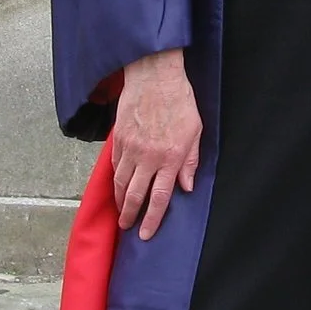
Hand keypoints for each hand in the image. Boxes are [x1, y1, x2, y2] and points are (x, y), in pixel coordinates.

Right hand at [112, 49, 201, 240]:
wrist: (154, 76)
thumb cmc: (180, 101)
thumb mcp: (195, 131)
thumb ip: (191, 161)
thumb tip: (186, 186)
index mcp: (171, 158)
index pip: (160, 197)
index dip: (152, 219)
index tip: (145, 233)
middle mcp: (149, 157)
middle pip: (135, 195)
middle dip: (130, 215)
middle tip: (127, 227)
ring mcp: (131, 148)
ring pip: (120, 182)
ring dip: (119, 200)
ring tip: (120, 212)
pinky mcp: (119, 138)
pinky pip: (115, 165)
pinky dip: (115, 178)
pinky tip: (117, 185)